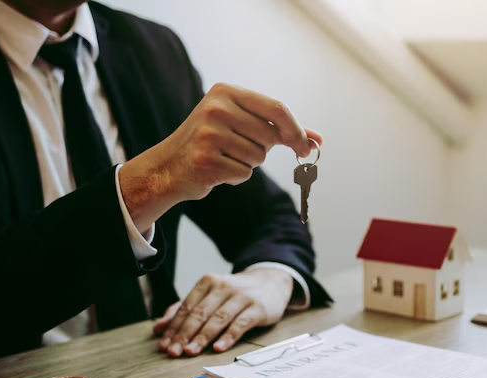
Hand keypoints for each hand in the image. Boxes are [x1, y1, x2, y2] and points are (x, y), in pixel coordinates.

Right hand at [120, 83, 321, 231]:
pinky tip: (217, 169)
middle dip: (263, 149)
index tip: (306, 147)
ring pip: (258, 157)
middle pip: (269, 136)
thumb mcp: (242, 124)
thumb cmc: (213, 143)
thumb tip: (317, 141)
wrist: (168, 167)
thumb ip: (281, 130)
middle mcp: (216, 108)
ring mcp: (208, 134)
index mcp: (226, 92)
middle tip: (239, 148)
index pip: (277, 108)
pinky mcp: (205, 160)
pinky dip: (235, 177)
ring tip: (224, 157)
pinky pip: (244, 173)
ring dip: (248, 164)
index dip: (296, 130)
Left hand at [153, 268, 292, 356]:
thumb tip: (158, 328)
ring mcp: (242, 296)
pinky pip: (240, 324)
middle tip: (173, 352)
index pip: (187, 307)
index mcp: (208, 282)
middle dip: (184, 334)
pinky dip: (228, 337)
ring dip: (202, 337)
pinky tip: (218, 348)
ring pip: (218, 319)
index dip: (174, 327)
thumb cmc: (236, 293)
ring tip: (190, 351)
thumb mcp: (210, 296)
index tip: (164, 344)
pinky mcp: (257, 308)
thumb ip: (184, 310)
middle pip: (200, 313)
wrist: (270, 282)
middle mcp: (223, 286)